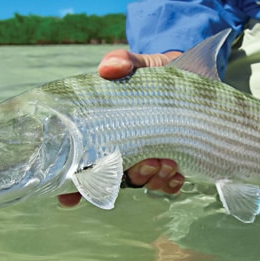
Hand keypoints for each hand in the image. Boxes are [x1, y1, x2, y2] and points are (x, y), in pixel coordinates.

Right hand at [57, 48, 186, 206]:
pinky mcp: (174, 162)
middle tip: (147, 162)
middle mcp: (124, 150)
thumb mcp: (138, 63)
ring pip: (143, 183)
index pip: (81, 164)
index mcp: (106, 132)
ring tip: (168, 162)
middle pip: (116, 178)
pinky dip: (171, 182)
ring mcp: (148, 158)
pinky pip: (168, 184)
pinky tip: (178, 172)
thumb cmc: (154, 73)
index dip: (72, 186)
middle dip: (131, 176)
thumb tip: (108, 68)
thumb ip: (123, 62)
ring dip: (153, 178)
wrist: (191, 74)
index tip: (67, 198)